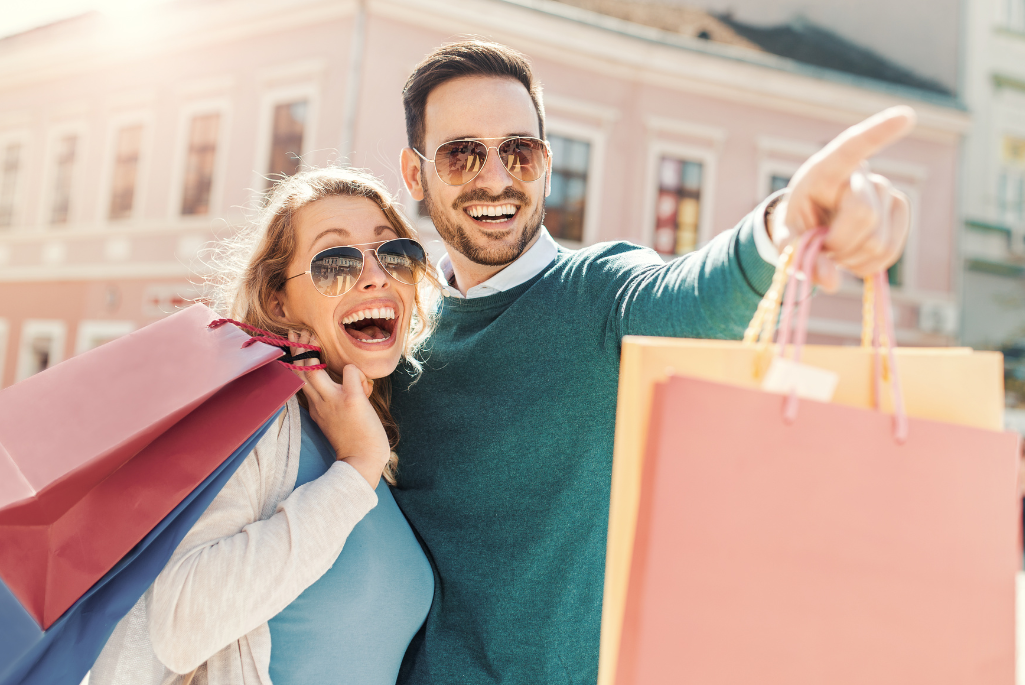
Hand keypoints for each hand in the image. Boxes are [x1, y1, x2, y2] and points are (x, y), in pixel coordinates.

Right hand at [288, 330, 388, 487]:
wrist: (362, 462)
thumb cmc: (355, 443)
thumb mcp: (337, 420)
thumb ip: (336, 400)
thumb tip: (349, 377)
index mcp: (315, 407)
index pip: (299, 380)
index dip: (296, 361)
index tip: (296, 344)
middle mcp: (319, 403)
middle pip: (300, 371)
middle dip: (297, 349)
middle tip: (298, 332)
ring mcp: (333, 401)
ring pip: (313, 370)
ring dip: (311, 351)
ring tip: (311, 336)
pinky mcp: (350, 400)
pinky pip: (350, 372)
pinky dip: (355, 371)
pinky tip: (362, 381)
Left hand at [771, 106, 914, 291]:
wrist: (814, 226)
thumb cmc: (798, 223)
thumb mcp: (787, 238)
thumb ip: (798, 257)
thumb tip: (829, 281)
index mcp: (826, 170)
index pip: (853, 147)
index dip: (879, 133)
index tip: (907, 115)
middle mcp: (862, 175)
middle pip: (863, 216)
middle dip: (838, 244)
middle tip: (822, 247)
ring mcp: (887, 191)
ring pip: (878, 242)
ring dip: (851, 258)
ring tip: (836, 247)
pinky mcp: (901, 212)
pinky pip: (890, 254)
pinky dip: (867, 266)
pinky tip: (854, 254)